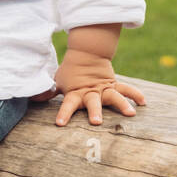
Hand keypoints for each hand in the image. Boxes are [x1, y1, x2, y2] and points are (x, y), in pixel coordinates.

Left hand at [30, 49, 146, 125]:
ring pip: (113, 96)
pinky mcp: (114, 85)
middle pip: (92, 102)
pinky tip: (143, 102)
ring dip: (122, 104)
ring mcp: (104, 88)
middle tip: (96, 122)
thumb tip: (32, 99)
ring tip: (131, 113)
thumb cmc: (70, 71)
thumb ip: (48, 92)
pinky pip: (126, 89)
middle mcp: (90, 92)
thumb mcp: (57, 81)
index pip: (67, 104)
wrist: (86, 53)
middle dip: (94, 112)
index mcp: (75, 92)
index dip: (63, 113)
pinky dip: (135, 94)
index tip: (60, 123)